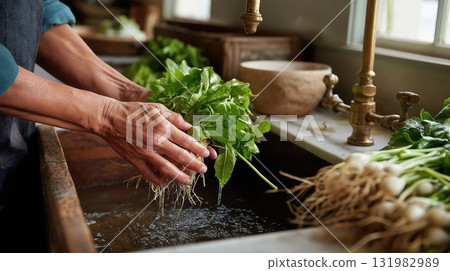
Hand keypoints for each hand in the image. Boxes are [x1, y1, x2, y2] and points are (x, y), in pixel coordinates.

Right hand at [97, 100, 215, 186]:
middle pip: (179, 156)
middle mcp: (156, 142)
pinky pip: (147, 173)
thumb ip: (173, 117)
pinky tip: (164, 184)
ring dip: (178, 176)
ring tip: (188, 181)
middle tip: (203, 170)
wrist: (109, 117)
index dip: (198, 148)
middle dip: (194, 164)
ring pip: (165, 168)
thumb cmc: (134, 111)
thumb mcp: (156, 108)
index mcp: (163, 128)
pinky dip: (156, 180)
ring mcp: (145, 153)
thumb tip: (188, 126)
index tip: (206, 154)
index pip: (185, 140)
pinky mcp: (134, 159)